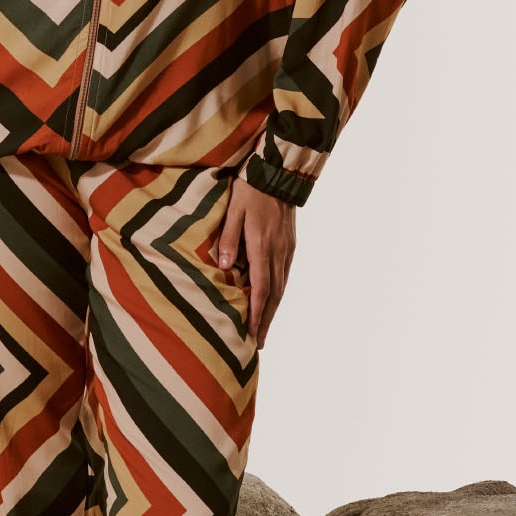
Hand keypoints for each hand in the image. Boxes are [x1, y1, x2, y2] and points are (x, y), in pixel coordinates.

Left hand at [218, 180, 295, 348]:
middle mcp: (278, 252)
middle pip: (274, 294)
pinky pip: (285, 274)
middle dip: (267, 320)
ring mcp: (287, 249)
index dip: (257, 313)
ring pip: (282, 286)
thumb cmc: (250, 189)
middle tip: (260, 342)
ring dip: (274, 310)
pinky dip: (279, 292)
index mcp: (262, 246)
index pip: (261, 289)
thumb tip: (225, 267)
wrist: (278, 172)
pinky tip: (273, 300)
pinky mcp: (290, 244)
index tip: (252, 333)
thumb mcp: (234, 211)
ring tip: (266, 328)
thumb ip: (228, 238)